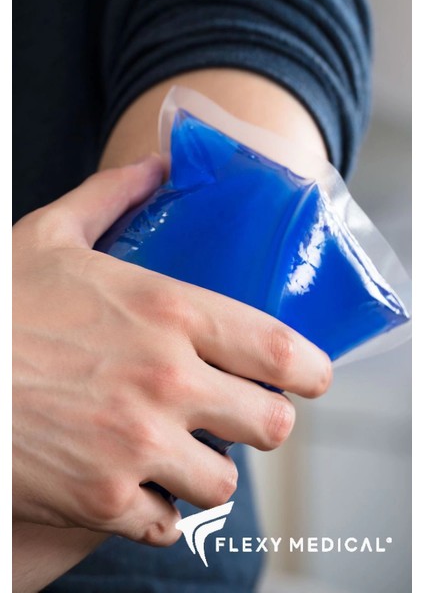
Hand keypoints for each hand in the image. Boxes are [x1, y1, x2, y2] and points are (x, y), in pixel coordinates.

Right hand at [13, 156, 331, 544]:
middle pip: (272, 424)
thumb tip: (156, 165)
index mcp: (169, 312)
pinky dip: (158, 511)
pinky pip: (166, 525)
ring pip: (222, 483)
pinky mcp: (101, 500)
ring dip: (207, 470)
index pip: (282, 351)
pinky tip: (138, 487)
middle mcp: (166, 381)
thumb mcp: (52, 235)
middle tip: (238, 414)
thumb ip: (113, 196)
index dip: (312, 371)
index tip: (311, 378)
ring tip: (180, 452)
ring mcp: (135, 446)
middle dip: (262, 422)